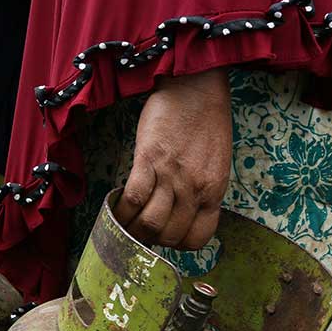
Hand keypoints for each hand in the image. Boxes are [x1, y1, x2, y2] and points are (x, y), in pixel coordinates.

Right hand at [114, 69, 230, 249]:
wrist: (196, 87)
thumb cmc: (206, 123)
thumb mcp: (215, 163)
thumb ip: (201, 190)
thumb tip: (179, 214)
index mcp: (214, 191)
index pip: (198, 238)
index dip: (178, 244)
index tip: (166, 236)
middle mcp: (195, 188)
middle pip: (169, 234)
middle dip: (152, 240)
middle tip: (140, 230)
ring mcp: (172, 175)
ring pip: (150, 223)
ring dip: (133, 229)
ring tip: (125, 224)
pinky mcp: (149, 160)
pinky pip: (133, 198)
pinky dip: (122, 210)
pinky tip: (116, 208)